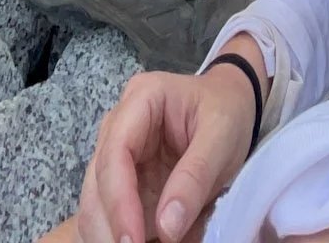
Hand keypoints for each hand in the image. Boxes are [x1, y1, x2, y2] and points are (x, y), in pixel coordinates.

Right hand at [78, 67, 256, 242]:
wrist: (231, 104)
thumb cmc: (227, 111)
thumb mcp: (222, 136)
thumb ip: (195, 177)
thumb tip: (166, 227)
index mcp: (141, 99)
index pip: (115, 154)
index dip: (118, 202)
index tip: (132, 241)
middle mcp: (118, 127)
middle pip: (97, 184)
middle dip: (111, 227)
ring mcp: (118, 157)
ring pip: (97, 206)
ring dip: (115, 235)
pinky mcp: (126, 183)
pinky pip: (115, 217)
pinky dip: (130, 236)